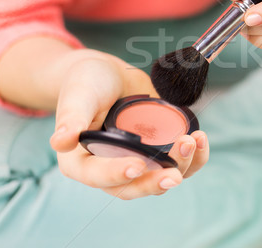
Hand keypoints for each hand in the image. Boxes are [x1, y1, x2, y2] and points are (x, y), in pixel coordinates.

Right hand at [49, 51, 208, 199]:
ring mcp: (139, 161)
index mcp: (82, 161)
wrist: (108, 73)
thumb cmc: (86, 83)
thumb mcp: (78, 95)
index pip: (97, 177)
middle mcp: (111, 168)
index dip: (116, 175)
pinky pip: (181, 163)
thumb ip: (72, 117)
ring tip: (192, 141)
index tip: (136, 165)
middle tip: (174, 175)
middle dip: (155, 183)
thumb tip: (60, 141)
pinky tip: (201, 139)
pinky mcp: (160, 151)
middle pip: (133, 187)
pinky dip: (195, 156)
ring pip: (161, 177)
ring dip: (181, 166)